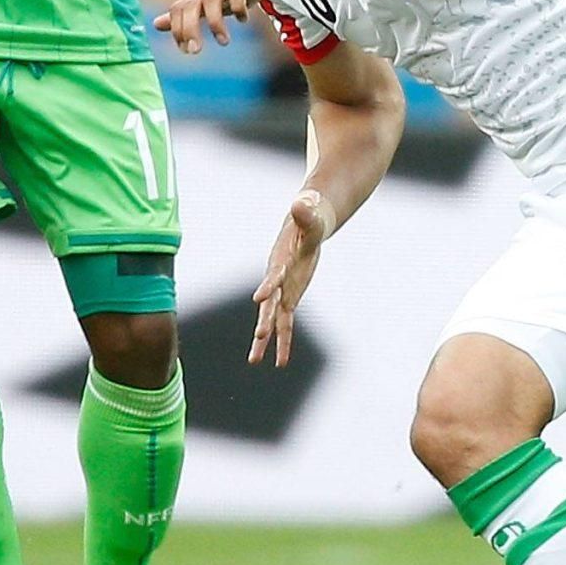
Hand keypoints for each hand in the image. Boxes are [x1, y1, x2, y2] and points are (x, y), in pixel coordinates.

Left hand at [155, 0, 273, 52]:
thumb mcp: (210, 3)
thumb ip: (185, 15)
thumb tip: (155, 24)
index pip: (177, 10)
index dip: (177, 29)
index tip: (185, 50)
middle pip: (190, 5)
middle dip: (189, 29)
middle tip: (195, 51)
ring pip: (211, 0)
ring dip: (215, 23)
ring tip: (224, 41)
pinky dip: (239, 7)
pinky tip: (244, 19)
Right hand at [249, 188, 332, 365]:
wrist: (308, 221)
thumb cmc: (309, 216)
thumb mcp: (310, 214)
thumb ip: (305, 213)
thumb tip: (300, 202)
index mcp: (281, 259)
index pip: (274, 275)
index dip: (268, 285)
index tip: (259, 298)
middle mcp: (278, 279)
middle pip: (269, 303)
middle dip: (264, 319)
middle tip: (258, 338)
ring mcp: (283, 290)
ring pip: (272, 319)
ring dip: (265, 340)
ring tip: (255, 361)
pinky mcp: (290, 297)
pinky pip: (286, 323)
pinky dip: (284, 341)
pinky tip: (280, 362)